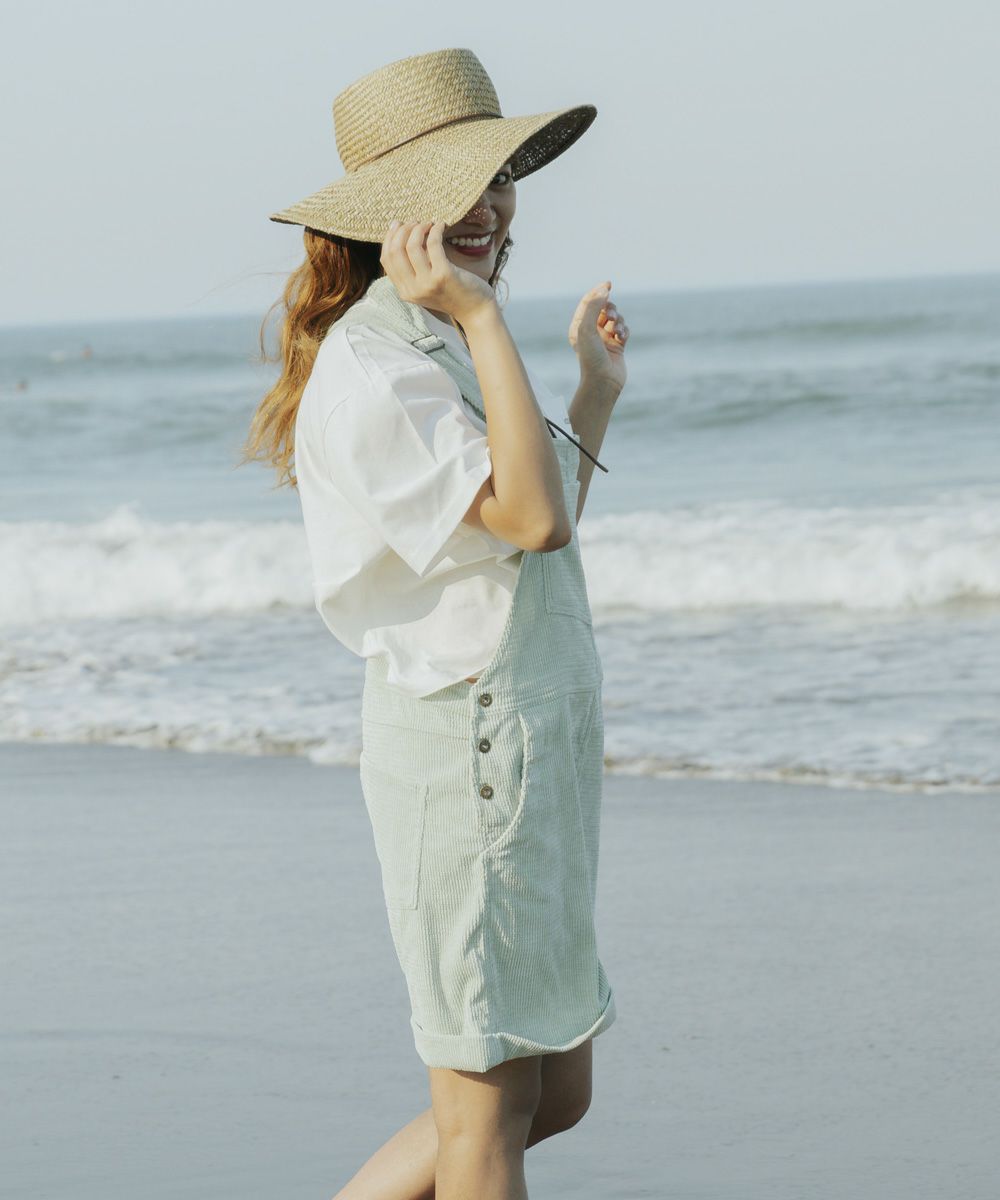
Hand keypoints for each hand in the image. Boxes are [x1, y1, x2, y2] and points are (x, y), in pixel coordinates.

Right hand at [380, 220, 497, 324]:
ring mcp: (427, 283)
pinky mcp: (443, 275)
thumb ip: (413, 268)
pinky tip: (441, 225)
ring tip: (428, 223)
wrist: (475, 310)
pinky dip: (435, 230)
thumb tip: (404, 234)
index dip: (390, 238)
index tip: (399, 225)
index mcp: (404, 292)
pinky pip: (433, 244)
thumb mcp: (425, 284)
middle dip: (403, 230)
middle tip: (415, 222)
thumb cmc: (452, 293)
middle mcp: (412, 289)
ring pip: (411, 246)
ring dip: (419, 228)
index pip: (386, 260)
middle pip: (395, 251)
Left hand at [568, 281, 628, 394]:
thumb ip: (593, 307)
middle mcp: (591, 332)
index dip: (598, 292)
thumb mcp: (586, 328)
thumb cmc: (591, 357)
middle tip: (611, 317)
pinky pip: (624, 330)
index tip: (609, 284)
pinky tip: (622, 337)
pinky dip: (625, 330)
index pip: (588, 302)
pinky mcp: (617, 346)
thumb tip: (604, 289)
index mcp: (579, 326)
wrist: (603, 382)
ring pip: (616, 319)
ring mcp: (605, 339)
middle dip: (611, 309)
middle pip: (604, 309)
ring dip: (619, 321)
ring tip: (616, 332)